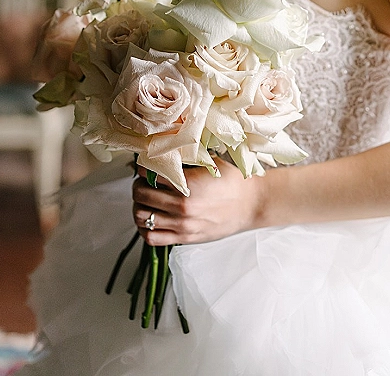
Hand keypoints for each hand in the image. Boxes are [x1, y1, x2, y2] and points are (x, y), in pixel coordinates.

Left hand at [132, 159, 260, 245]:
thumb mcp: (209, 162)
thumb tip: (165, 151)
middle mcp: (182, 207)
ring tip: (146, 199)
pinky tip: (151, 218)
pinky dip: (145, 228)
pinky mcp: (184, 238)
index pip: (149, 174)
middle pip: (141, 195)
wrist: (251, 204)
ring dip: (139, 206)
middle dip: (138, 185)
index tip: (145, 164)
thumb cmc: (233, 182)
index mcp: (187, 185)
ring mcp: (182, 225)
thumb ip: (186, 159)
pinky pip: (152, 238)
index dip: (143, 167)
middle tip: (143, 180)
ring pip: (142, 217)